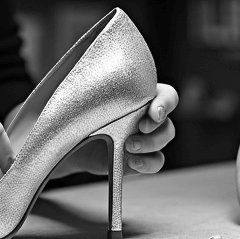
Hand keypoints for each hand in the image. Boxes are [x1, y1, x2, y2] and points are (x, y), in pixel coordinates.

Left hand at [47, 82, 177, 178]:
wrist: (73, 144)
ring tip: (129, 146)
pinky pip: (156, 162)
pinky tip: (132, 161)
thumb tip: (85, 75)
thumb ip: (96, 88)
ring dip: (151, 144)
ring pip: (164, 140)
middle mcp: (147, 117)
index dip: (165, 103)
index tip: (153, 111)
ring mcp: (146, 139)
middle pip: (167, 122)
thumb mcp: (88, 99)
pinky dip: (148, 163)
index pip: (167, 96)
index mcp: (140, 97)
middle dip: (157, 127)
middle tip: (140, 128)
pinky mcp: (141, 158)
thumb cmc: (82, 115)